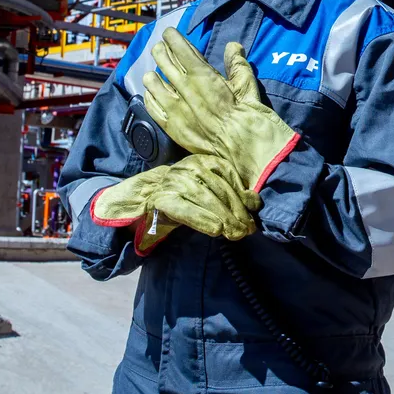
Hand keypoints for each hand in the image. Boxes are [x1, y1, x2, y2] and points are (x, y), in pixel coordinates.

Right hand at [91, 154, 262, 252]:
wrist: (139, 201)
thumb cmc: (180, 197)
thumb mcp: (205, 190)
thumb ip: (227, 193)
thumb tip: (255, 203)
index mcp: (199, 161)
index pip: (226, 173)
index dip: (241, 193)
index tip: (253, 211)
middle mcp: (186, 167)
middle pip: (217, 188)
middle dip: (236, 211)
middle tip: (247, 230)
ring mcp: (171, 182)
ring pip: (204, 199)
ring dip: (224, 218)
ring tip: (236, 233)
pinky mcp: (160, 199)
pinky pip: (185, 210)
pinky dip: (202, 220)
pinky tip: (216, 230)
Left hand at [142, 28, 299, 192]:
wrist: (246, 151)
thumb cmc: (251, 118)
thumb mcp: (248, 86)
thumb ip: (238, 65)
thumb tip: (233, 47)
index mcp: (204, 76)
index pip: (181, 49)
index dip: (173, 38)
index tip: (169, 33)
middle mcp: (185, 89)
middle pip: (164, 62)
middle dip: (161, 51)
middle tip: (161, 48)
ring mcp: (176, 110)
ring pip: (153, 83)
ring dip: (154, 74)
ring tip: (155, 71)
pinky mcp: (172, 128)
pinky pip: (153, 108)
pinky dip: (150, 97)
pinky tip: (152, 93)